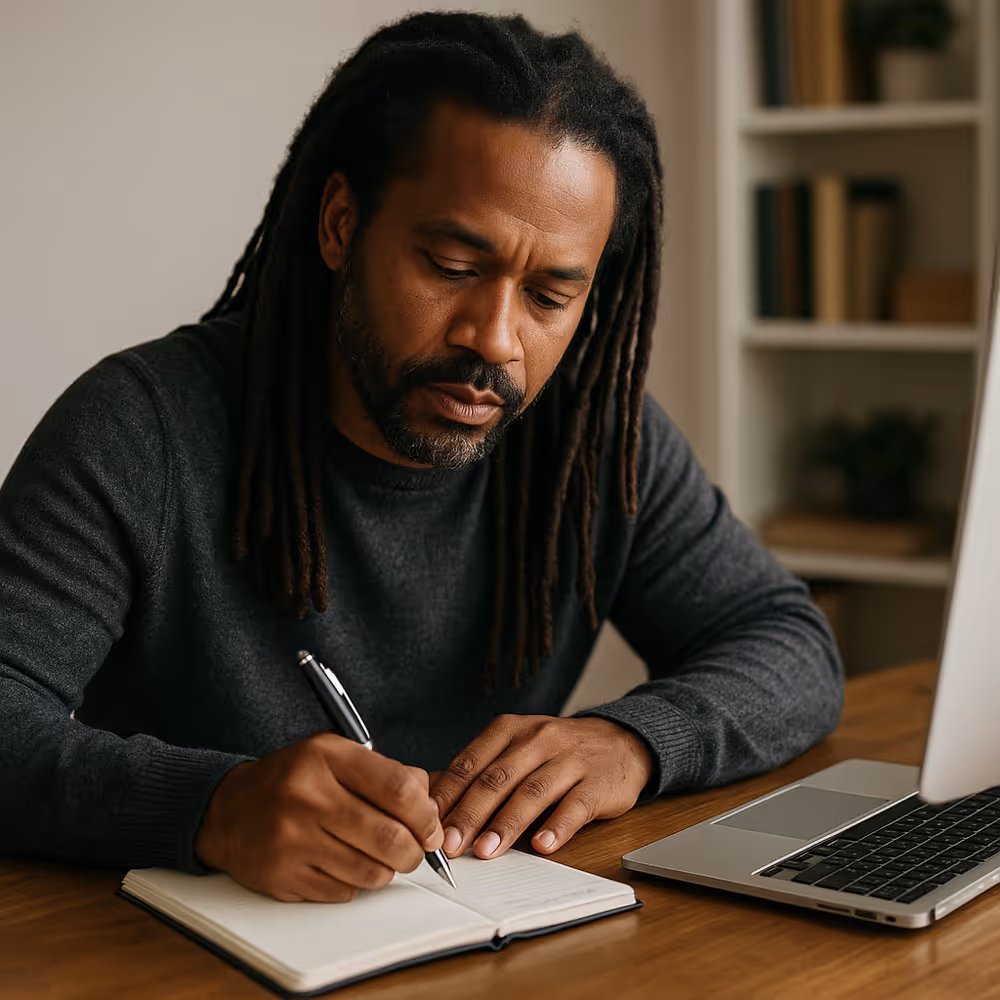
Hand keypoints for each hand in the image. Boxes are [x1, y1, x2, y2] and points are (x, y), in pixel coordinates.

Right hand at [194, 733, 442, 902]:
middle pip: (390, 838)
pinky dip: (355, 884)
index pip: (398, 790)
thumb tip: (429, 806)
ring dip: (387, 870)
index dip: (426, 815)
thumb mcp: (335, 754)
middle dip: (414, 852)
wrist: (226, 809)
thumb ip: (385, 772)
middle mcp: (307, 797)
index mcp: (325, 757)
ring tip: (379, 857)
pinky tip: (344, 864)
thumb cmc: (293, 780)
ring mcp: (292, 840)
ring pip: (371, 872)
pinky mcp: (282, 876)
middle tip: (414, 851)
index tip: (432, 828)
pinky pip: (343, 892)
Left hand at [430, 716, 652, 860]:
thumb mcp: (518, 747)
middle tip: (451, 845)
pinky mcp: (597, 782)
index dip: (448, 795)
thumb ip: (484, 772)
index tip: (428, 823)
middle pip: (497, 778)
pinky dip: (557, 827)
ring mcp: (569, 759)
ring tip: (487, 851)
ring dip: (507, 824)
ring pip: (532, 792)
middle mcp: (538, 739)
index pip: (471, 762)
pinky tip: (542, 846)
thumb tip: (437, 806)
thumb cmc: (557, 752)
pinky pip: (574, 805)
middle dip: (470, 814)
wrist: (620, 742)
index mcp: (510, 729)